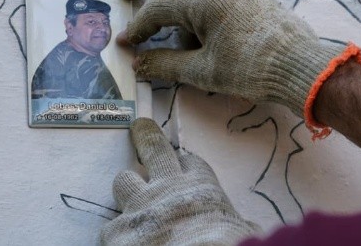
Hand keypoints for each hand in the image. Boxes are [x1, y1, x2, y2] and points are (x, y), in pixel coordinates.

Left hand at [100, 118, 259, 245]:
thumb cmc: (225, 244)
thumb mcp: (241, 231)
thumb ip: (239, 224)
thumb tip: (249, 229)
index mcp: (200, 188)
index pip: (192, 163)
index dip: (187, 164)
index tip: (184, 165)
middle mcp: (166, 189)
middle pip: (153, 150)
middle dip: (146, 137)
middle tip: (140, 127)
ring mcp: (138, 206)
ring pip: (123, 180)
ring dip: (127, 185)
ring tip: (129, 188)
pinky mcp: (116, 230)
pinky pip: (111, 226)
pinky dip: (118, 232)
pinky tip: (122, 238)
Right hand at [120, 0, 343, 117]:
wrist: (303, 68)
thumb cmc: (251, 69)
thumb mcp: (203, 72)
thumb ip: (167, 64)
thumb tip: (140, 63)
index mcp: (203, 0)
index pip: (158, 9)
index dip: (138, 26)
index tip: (126, 43)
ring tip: (168, 27)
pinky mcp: (253, 0)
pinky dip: (197, 5)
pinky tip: (202, 33)